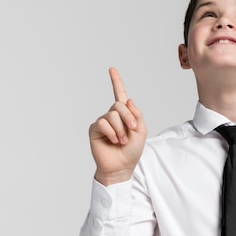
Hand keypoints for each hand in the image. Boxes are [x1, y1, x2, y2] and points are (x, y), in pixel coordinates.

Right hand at [88, 67, 146, 184]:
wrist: (122, 166)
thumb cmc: (132, 150)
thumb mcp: (141, 130)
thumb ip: (137, 114)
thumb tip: (127, 99)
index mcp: (124, 114)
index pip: (120, 94)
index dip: (116, 81)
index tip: (112, 69)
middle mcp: (112, 115)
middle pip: (119, 105)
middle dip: (128, 117)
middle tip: (132, 130)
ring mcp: (103, 122)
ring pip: (112, 114)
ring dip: (121, 129)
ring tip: (121, 141)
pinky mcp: (94, 129)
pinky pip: (103, 123)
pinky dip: (112, 132)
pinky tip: (113, 141)